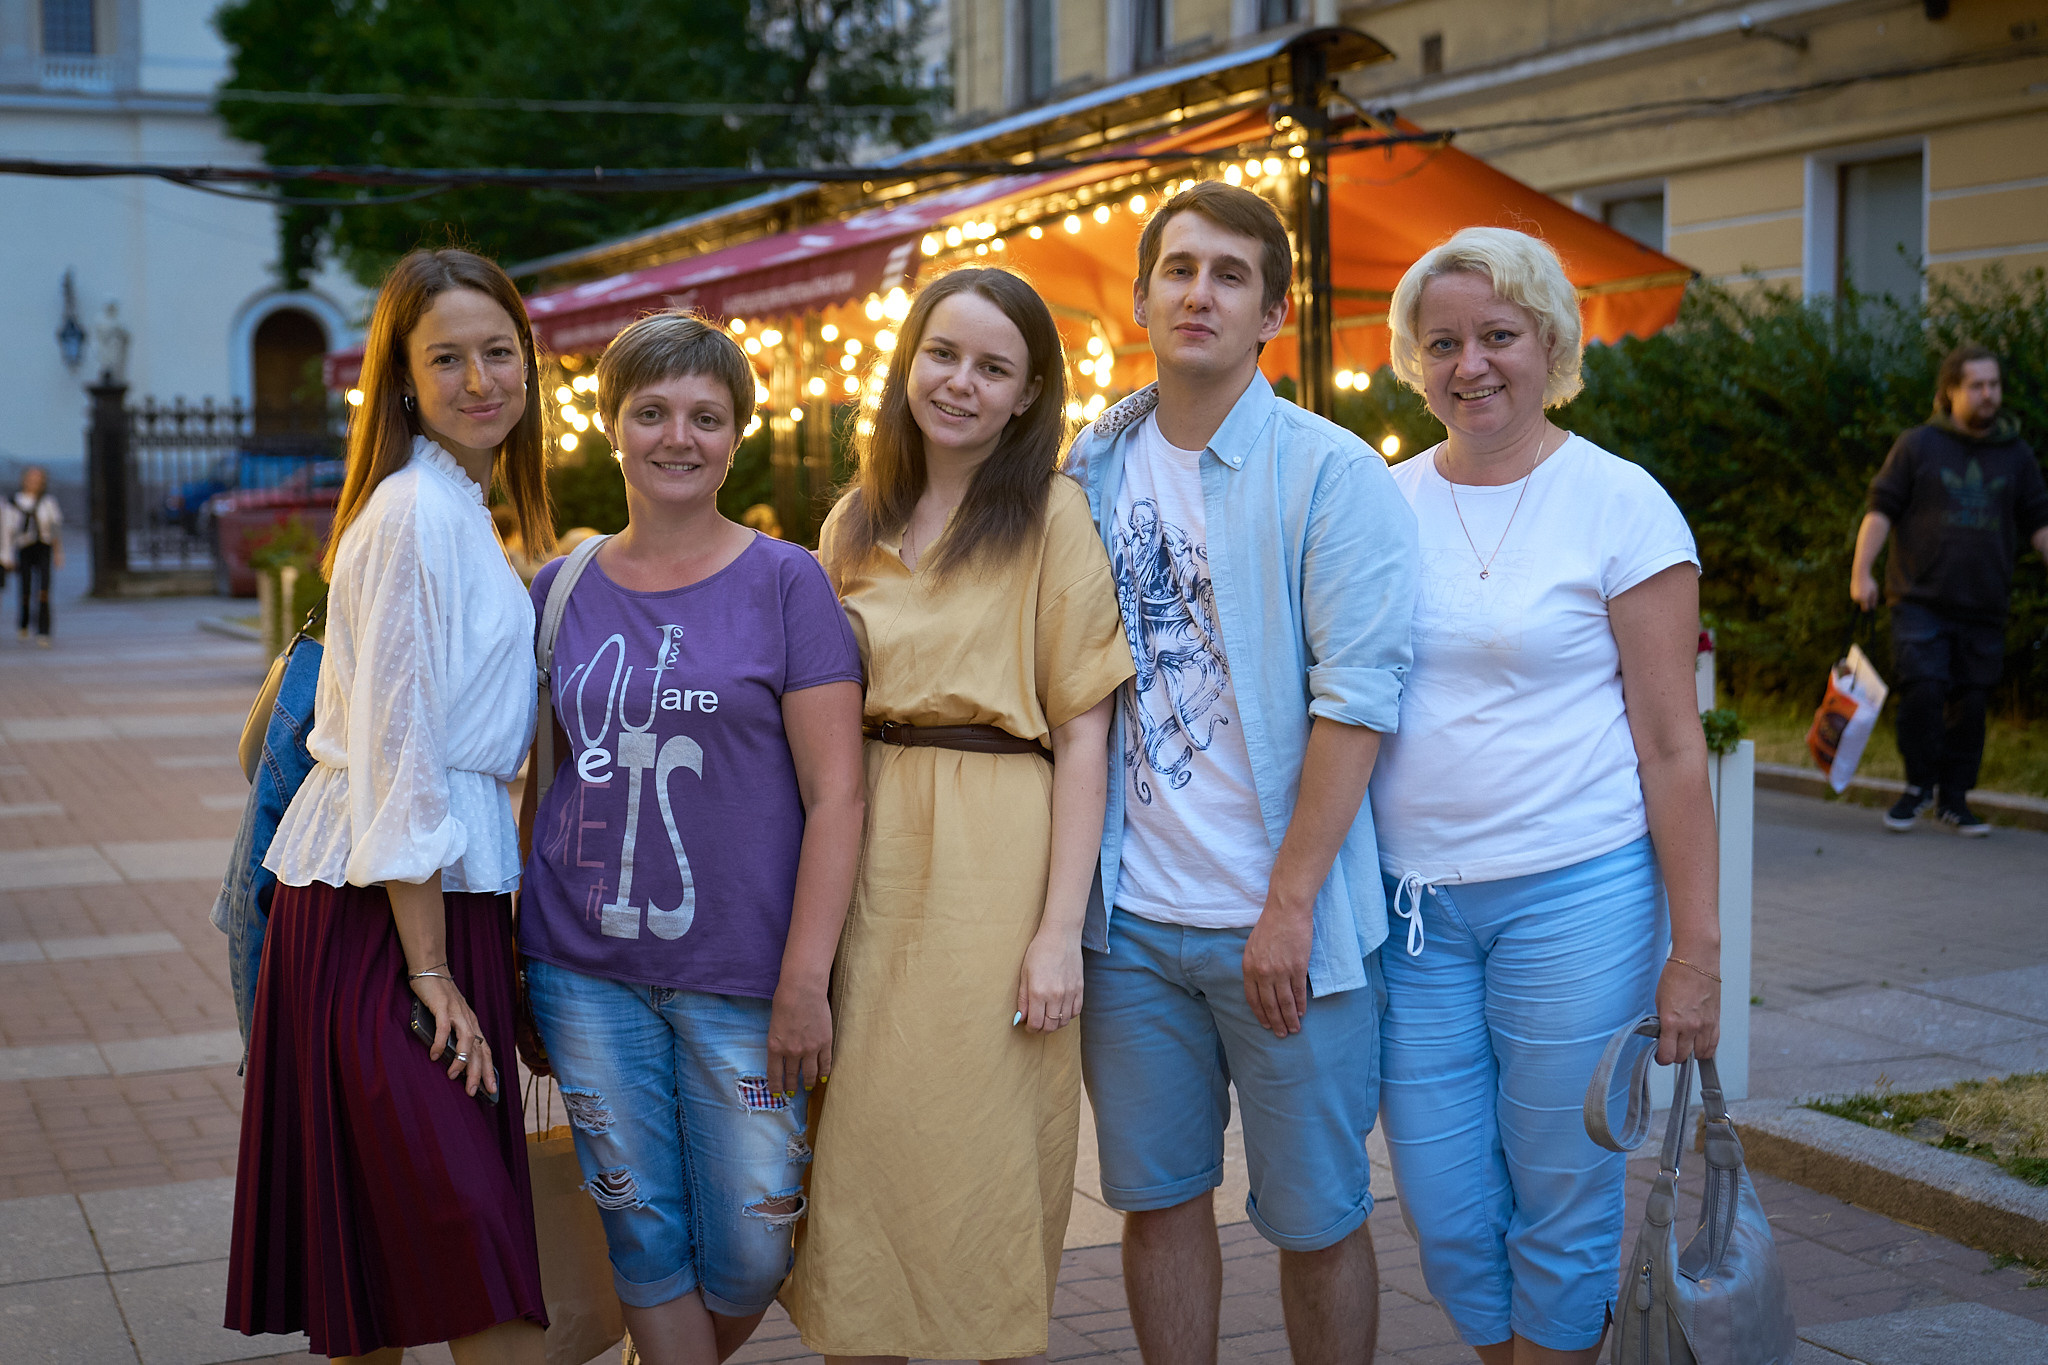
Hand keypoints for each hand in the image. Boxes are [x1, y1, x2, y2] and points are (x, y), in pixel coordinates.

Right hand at [409, 972, 496, 1098]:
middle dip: (477, 1072)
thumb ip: (453, 1035)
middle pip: (478, 1049)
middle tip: (473, 1091)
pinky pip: (443, 1027)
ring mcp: (456, 1012)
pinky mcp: (442, 1006)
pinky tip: (434, 1055)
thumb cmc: (440, 997)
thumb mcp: (451, 1018)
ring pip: (466, 1040)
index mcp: (472, 1023)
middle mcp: (468, 1019)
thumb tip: (451, 1060)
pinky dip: (440, 1042)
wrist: (431, 969)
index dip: (489, 1070)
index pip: (485, 1050)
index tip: (491, 1090)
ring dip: (461, 1059)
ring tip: (453, 1076)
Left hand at [767, 982, 832, 1096]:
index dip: (776, 1087)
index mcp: (775, 1047)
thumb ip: (778, 1041)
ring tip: (808, 1087)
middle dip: (792, 1087)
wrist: (803, 990)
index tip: (778, 1094)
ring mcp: (810, 1049)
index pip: (775, 1074)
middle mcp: (792, 1052)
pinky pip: (825, 1063)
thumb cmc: (785, 1001)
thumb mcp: (774, 1025)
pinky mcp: (824, 1043)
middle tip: (793, 1093)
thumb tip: (783, 1054)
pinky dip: (824, 1072)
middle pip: (793, 1076)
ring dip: (808, 1082)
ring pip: (810, 1073)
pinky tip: (823, 1078)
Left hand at [1017, 928, 1082, 1033]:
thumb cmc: (1039, 951)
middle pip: (1050, 1026)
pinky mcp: (1080, 989)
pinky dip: (1067, 1016)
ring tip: (1048, 1018)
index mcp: (1038, 992)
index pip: (1036, 1023)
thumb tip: (1020, 1018)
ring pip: (1063, 1022)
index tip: (1028, 1025)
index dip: (1030, 1028)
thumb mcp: (1024, 974)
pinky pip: (1075, 1012)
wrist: (1061, 936)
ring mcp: (1070, 993)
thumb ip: (1022, 999)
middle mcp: (1056, 995)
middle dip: (1042, 1029)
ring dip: (1055, 1024)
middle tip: (1037, 1025)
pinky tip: (1060, 1010)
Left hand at [1243, 901, 1311, 1036]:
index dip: (1260, 1013)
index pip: (1252, 998)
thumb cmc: (1269, 925)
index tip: (1266, 1023)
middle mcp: (1263, 972)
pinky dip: (1300, 1005)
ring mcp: (1280, 971)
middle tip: (1281, 1034)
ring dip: (1289, 1018)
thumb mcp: (1253, 946)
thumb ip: (1254, 965)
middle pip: (1269, 1004)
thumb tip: (1260, 983)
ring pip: (1284, 1002)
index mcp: (1249, 967)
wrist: (1286, 910)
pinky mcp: (1297, 967)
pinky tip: (1301, 1013)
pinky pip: (1298, 992)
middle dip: (1275, 1022)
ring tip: (1294, 1029)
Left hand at [1655, 958, 1720, 1064]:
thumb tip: (1663, 1036)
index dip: (1662, 1058)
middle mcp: (1690, 1026)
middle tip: (1670, 1048)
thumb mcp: (1660, 1000)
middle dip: (1674, 1055)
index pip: (1668, 1054)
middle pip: (1682, 1056)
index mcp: (1672, 1021)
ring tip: (1684, 1045)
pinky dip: (1705, 1049)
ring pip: (1699, 1054)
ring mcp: (1705, 1025)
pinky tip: (1698, 1046)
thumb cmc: (1675, 976)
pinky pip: (1713, 1045)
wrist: (1696, 961)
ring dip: (1690, 1053)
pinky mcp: (1716, 1021)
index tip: (1659, 1056)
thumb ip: (1662, 1021)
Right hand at [1850, 570, 1879, 611]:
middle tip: (1870, 594)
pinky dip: (1860, 595)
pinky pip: (1856, 597)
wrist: (1860, 574)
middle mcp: (1857, 599)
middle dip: (1866, 602)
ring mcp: (1853, 596)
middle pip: (1862, 605)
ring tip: (1866, 590)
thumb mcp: (1875, 591)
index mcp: (1863, 599)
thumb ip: (1874, 600)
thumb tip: (1873, 608)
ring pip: (1859, 601)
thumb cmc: (1869, 582)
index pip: (1865, 609)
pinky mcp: (1851, 593)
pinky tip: (1862, 588)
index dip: (1869, 609)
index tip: (1872, 607)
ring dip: (1863, 598)